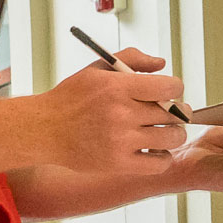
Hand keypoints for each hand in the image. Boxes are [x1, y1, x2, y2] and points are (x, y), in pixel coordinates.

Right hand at [36, 47, 187, 174]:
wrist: (44, 130)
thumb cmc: (72, 98)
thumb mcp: (97, 69)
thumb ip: (132, 59)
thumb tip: (162, 64)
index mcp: (118, 87)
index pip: (169, 87)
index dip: (176, 88)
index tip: (170, 91)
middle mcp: (121, 114)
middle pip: (173, 114)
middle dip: (178, 112)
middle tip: (171, 113)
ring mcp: (121, 141)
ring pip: (171, 138)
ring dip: (174, 134)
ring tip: (166, 132)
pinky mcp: (118, 164)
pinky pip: (158, 164)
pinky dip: (163, 157)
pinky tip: (154, 150)